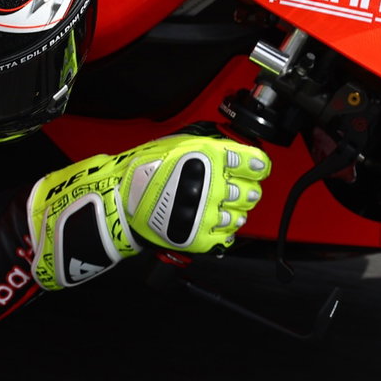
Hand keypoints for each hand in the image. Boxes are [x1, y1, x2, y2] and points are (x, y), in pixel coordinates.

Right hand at [116, 134, 269, 252]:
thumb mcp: (179, 143)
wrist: (122, 199)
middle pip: (250, 191)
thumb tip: (233, 149)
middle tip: (241, 189)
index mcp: (209, 158)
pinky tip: (215, 221)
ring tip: (223, 206)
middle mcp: (212, 186)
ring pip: (240, 215)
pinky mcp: (199, 236)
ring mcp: (207, 214)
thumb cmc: (146, 169)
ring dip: (236, 210)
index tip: (258, 168)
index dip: (257, 165)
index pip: (252, 162)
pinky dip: (224, 229)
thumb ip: (209, 147)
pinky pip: (225, 236)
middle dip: (247, 190)